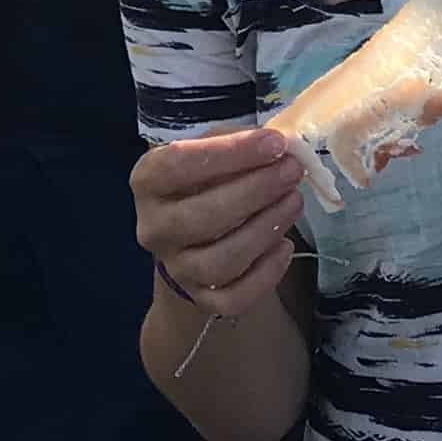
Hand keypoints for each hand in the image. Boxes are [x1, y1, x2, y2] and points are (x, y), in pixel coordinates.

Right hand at [130, 126, 305, 321]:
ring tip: (294, 201)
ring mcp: (177, 268)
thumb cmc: (206, 181)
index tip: (273, 142)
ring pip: (220, 261)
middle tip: (291, 170)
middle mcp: (154, 228)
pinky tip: (284, 246)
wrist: (195, 235)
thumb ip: (236, 142)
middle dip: (255, 191)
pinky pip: (234, 297)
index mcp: (147, 182)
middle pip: (201, 217)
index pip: (177, 164)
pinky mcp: (202, 298)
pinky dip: (265, 273)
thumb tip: (278, 145)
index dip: (229, 153)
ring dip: (264, 229)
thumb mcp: (211, 149)